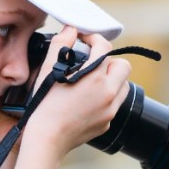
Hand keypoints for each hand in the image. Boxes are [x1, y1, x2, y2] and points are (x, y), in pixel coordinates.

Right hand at [20, 26, 131, 158]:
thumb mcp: (49, 71)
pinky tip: (87, 100)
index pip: (104, 47)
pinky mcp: (107, 123)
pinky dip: (106, 98)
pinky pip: (114, 104)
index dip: (94, 39)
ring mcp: (110, 110)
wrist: (46, 139)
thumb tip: (70, 30)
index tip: (84, 41)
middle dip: (109, 60)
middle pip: (123, 66)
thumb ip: (60, 45)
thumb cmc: (45, 106)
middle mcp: (108, 93)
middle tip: (92, 62)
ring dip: (112, 79)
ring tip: (92, 81)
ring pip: (123, 86)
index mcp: (95, 77)